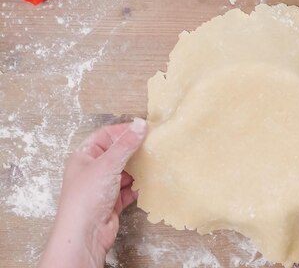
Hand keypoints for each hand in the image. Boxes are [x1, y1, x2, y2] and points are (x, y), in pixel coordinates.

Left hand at [39, 118, 146, 267]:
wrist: (85, 234)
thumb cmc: (86, 198)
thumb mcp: (107, 165)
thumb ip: (125, 144)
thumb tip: (140, 124)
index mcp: (84, 156)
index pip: (106, 135)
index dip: (124, 130)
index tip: (144, 128)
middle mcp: (92, 170)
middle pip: (117, 153)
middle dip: (134, 150)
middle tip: (153, 144)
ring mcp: (103, 186)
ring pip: (125, 171)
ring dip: (138, 169)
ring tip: (154, 162)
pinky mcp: (113, 201)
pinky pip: (129, 189)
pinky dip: (139, 186)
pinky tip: (148, 182)